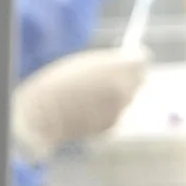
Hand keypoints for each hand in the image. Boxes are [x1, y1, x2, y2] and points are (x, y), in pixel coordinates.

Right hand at [11, 46, 151, 163]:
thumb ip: (109, 63)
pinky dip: (106, 111)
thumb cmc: (58, 83)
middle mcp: (124, 89)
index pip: (142, 59)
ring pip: (125, 98)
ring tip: (91, 94)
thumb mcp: (85, 63)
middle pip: (138, 80)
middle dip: (128, 77)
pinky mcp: (111, 126)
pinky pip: (115, 114)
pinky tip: (86, 109)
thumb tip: (123, 63)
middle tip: (110, 76)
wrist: (43, 114)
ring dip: (115, 96)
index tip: (130, 58)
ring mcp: (119, 110)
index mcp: (118, 67)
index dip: (135, 59)